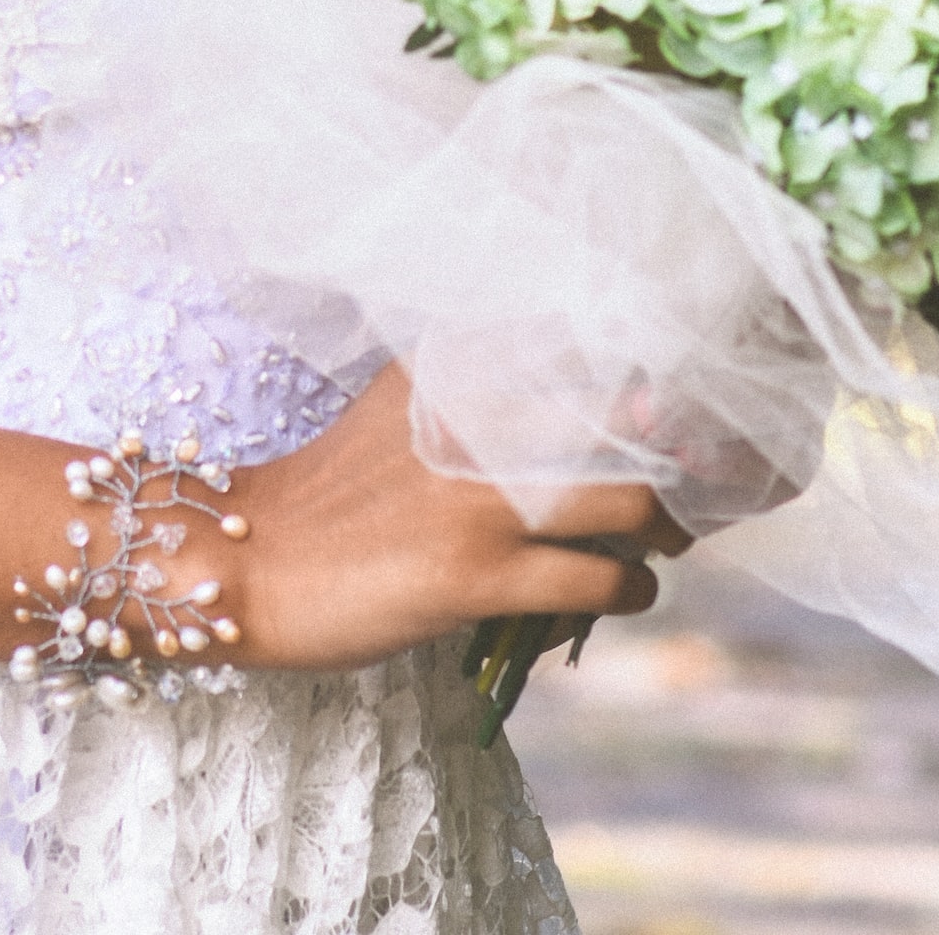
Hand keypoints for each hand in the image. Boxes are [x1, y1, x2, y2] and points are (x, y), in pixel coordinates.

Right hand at [223, 364, 684, 673]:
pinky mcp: (477, 575)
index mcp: (457, 365)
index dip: (644, 381)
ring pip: (630, 503)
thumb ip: (477, 390)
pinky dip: (629, 588)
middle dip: (673, 454)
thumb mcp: (401, 406)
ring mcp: (480, 499)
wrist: (253, 558)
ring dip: (665, 527)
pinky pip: (598, 581)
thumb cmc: (333, 489)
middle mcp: (477, 417)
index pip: (586, 347)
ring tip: (664, 540)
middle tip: (685, 481)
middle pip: (627, 419)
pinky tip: (623, 590)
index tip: (674, 408)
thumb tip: (585, 402)